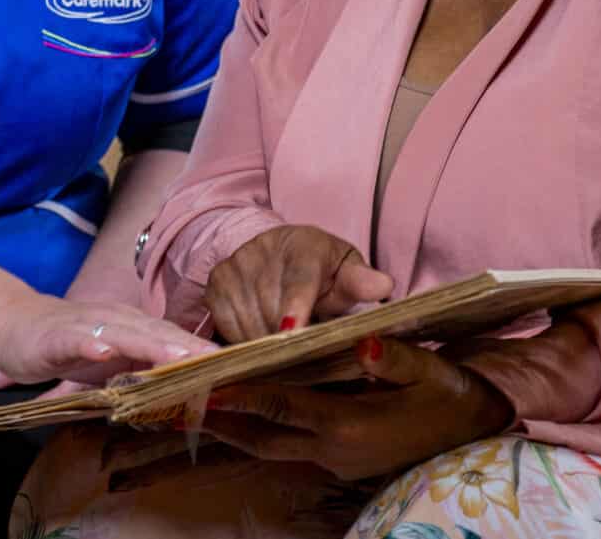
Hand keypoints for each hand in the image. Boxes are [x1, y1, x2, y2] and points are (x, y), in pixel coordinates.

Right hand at [0, 296, 213, 388]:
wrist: (12, 326)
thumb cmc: (65, 346)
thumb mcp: (109, 364)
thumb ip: (139, 375)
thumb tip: (181, 396)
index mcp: (131, 327)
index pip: (172, 339)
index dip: (201, 351)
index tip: (234, 365)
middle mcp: (114, 320)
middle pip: (158, 333)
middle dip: (189, 347)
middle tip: (220, 362)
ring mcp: (86, 325)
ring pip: (125, 334)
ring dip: (152, 344)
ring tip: (179, 355)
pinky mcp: (57, 336)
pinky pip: (77, 339)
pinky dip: (91, 345)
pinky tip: (104, 352)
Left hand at [200, 336, 512, 480]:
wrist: (475, 430)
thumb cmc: (451, 395)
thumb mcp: (429, 371)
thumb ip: (391, 356)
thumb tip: (362, 338)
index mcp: (349, 425)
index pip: (281, 406)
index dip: (240, 395)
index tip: (204, 385)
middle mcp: (333, 450)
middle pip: (261, 436)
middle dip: (219, 422)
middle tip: (176, 406)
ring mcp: (335, 461)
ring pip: (269, 447)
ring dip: (234, 430)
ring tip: (193, 411)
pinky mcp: (339, 462)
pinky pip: (286, 448)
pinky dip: (260, 430)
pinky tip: (241, 415)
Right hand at [205, 225, 394, 341]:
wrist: (281, 253)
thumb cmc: (323, 270)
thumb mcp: (346, 272)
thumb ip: (361, 283)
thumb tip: (384, 285)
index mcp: (304, 245)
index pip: (299, 279)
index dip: (296, 306)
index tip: (292, 332)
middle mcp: (263, 249)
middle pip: (271, 308)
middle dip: (288, 339)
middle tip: (304, 356)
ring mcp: (235, 264)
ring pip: (248, 321)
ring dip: (266, 344)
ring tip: (286, 349)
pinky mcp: (215, 282)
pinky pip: (227, 325)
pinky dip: (245, 340)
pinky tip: (262, 340)